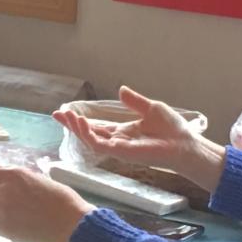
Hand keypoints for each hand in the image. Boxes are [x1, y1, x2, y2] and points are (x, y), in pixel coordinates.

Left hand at [0, 164, 93, 241]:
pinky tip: (16, 224)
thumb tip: (5, 183)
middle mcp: (2, 191)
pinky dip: (1, 225)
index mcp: (13, 175)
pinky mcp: (4, 230)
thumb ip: (16, 180)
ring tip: (6, 213)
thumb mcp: (37, 179)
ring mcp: (1, 212)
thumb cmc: (61, 199)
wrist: (70, 224)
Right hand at [54, 85, 225, 191]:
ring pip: (89, 139)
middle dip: (72, 125)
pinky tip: (80, 122)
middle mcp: (117, 141)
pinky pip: (98, 144)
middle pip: (88, 133)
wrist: (183, 145)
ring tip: (67, 115)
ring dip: (77, 128)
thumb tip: (121, 89)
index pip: (96, 127)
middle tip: (58, 113)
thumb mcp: (151, 108)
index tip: (65, 111)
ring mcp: (118, 148)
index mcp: (123, 132)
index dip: (80, 121)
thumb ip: (134, 101)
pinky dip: (87, 134)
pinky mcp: (120, 152)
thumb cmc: (172, 130)